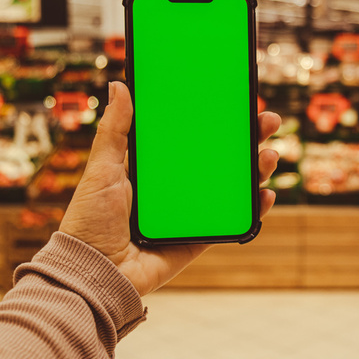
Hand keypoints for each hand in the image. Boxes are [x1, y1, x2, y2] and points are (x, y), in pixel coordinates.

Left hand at [59, 81, 280, 295]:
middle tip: (267, 121)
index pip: (194, 138)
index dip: (217, 121)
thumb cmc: (89, 221)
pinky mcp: (199, 239)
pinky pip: (233, 223)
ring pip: (233, 188)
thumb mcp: (101, 169)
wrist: (94, 272)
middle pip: (221, 159)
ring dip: (256, 171)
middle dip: (248, 140)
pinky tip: (266, 195)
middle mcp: (178, 189)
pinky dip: (254, 210)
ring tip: (269, 155)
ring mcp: (191, 214)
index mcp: (157, 169)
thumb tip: (119, 86)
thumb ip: (115, 130)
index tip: (237, 102)